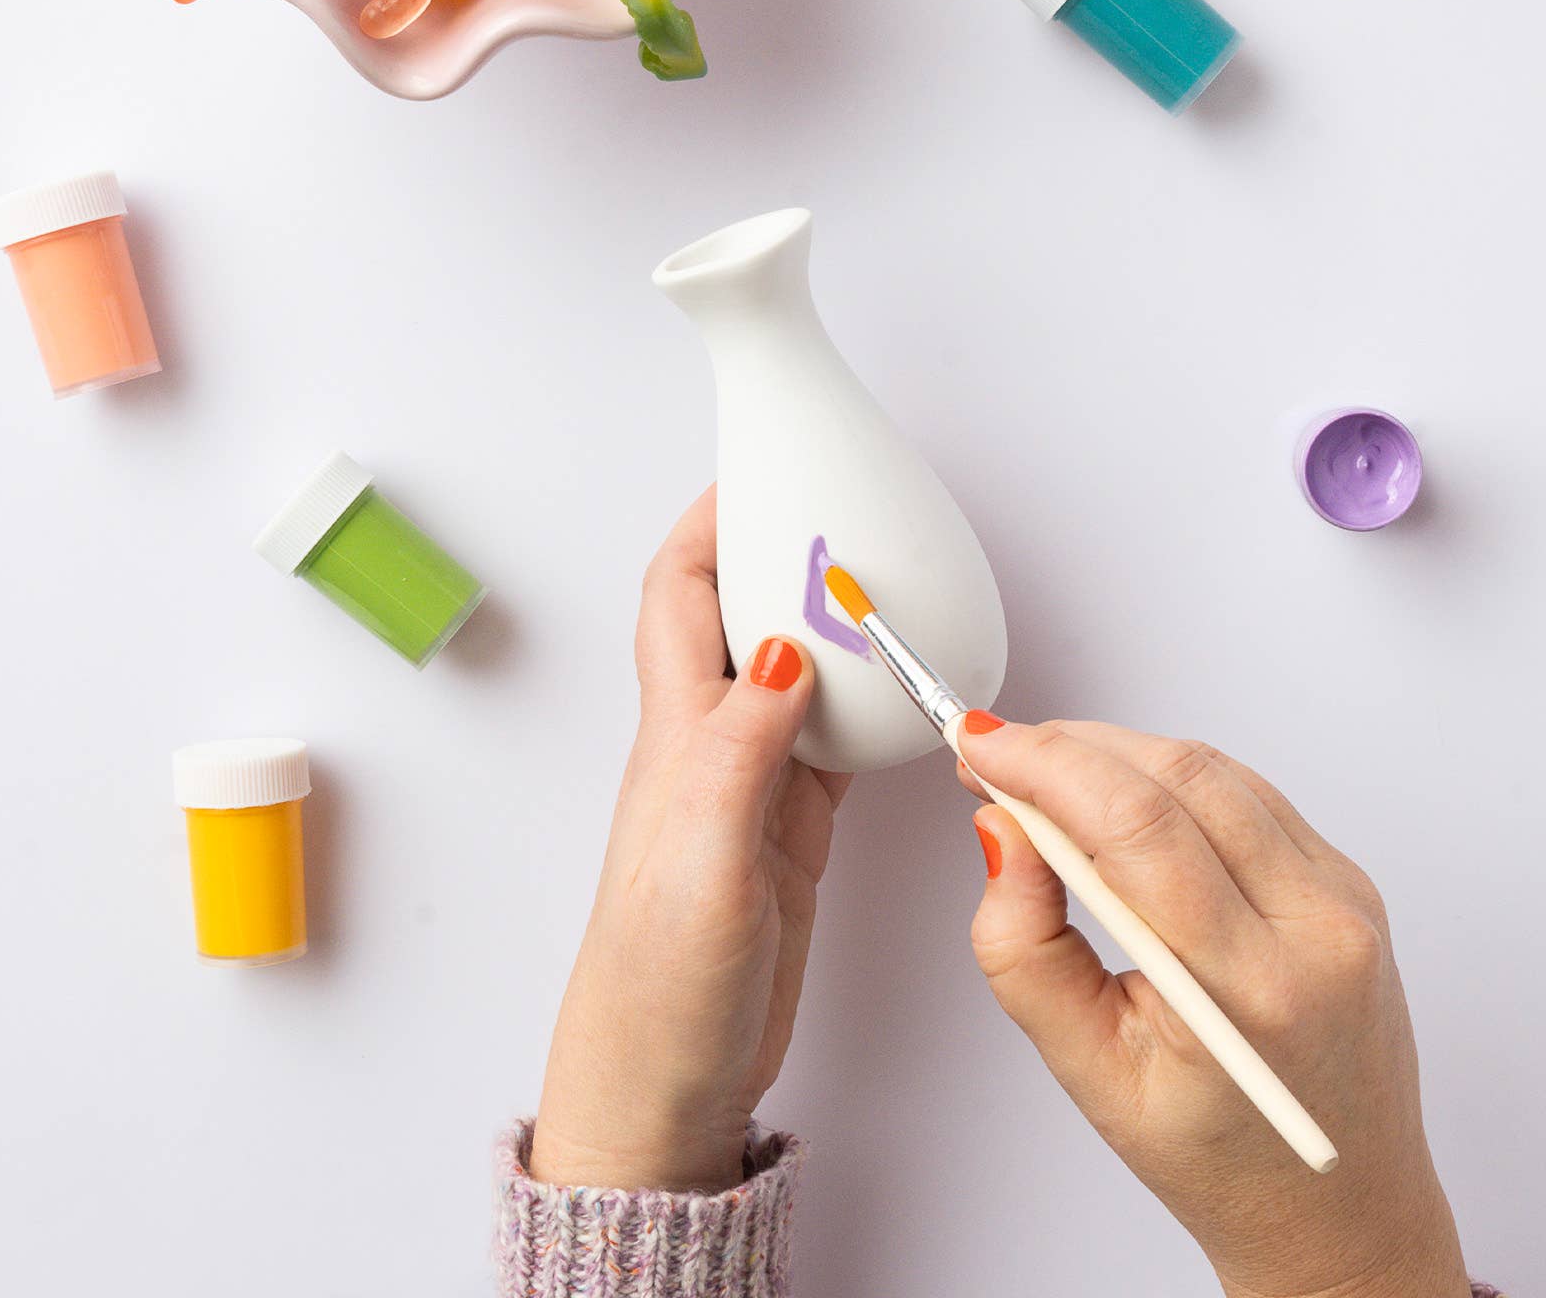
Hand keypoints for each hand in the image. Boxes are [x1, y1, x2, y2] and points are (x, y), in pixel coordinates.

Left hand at [531, 489, 849, 1192]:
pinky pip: (832, 742)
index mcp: (677, 737)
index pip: (679, 596)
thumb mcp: (702, 858)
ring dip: (827, 621)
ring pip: (792, 672)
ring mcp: (750, 789)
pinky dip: (866, 703)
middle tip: (841, 512)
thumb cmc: (659, 984)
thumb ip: (743, 749)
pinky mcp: (788, 834)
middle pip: (740, 616)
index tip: (758, 472)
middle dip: (777, 551)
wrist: (667, 1085)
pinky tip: (897, 691)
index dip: (708, 526)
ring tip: (880, 580)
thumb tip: (788, 648)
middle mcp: (708, 747)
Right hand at [958, 718, 1469, 1297]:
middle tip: (996, 758)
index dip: (1045, 766)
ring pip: (1212, 768)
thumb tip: (1002, 829)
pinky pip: (1248, 790)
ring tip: (1047, 779)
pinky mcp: (1349, 882)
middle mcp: (1315, 930)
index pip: (1136, 827)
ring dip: (1116, 753)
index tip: (978, 747)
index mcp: (1251, 990)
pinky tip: (1121, 800)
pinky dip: (1170, 777)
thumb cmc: (1217, 1156)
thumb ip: (1025, 947)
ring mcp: (1344, 898)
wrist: (1339, 1206)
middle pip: (1177, 776)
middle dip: (1070, 748)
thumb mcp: (1088, 1071)